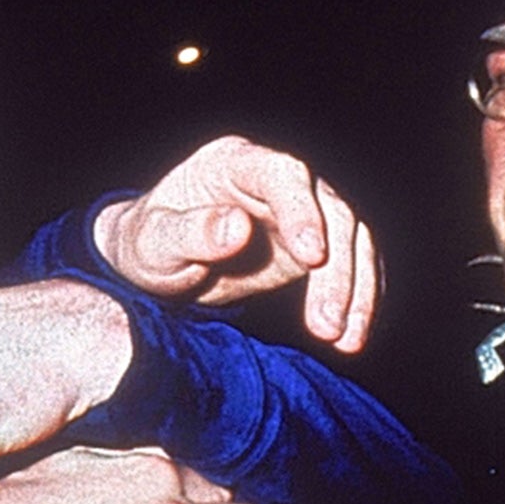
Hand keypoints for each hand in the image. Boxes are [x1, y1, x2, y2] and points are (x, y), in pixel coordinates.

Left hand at [91, 134, 380, 352]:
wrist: (155, 264)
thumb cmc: (146, 244)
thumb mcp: (153, 242)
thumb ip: (190, 232)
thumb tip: (238, 227)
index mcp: (233, 163)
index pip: (283, 174)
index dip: (303, 212)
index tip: (311, 258)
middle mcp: (276, 179)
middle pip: (330, 209)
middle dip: (336, 269)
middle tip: (326, 326)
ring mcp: (300, 210)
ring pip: (351, 239)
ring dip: (355, 290)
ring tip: (346, 340)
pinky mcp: (311, 245)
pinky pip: (349, 265)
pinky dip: (357, 299)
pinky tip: (352, 335)